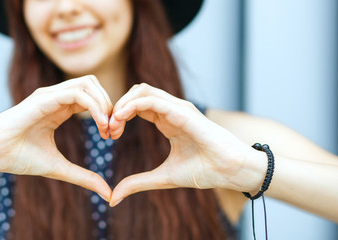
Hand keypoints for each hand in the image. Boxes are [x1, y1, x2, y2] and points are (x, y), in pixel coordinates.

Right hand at [0, 75, 112, 199]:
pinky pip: (76, 92)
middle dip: (110, 105)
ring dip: (104, 103)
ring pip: (88, 83)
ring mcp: (49, 95)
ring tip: (106, 128)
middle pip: (94, 85)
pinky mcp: (43, 98)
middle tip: (113, 131)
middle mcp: (56, 97)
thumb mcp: (59, 168)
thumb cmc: (18, 158)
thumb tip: (107, 193)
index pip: (93, 97)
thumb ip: (84, 177)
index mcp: (60, 108)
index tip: (112, 136)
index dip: (107, 113)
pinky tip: (99, 124)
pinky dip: (94, 105)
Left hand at [108, 83, 265, 205]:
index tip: (108, 135)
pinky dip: (133, 105)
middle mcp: (171, 110)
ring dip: (122, 103)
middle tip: (107, 128)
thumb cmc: (203, 171)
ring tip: (112, 123)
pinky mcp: (183, 111)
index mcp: (166, 121)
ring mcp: (177, 108)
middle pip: (136, 94)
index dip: (119, 117)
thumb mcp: (162, 178)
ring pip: (142, 90)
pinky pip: (152, 99)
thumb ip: (138, 183)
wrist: (230, 171)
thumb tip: (113, 197)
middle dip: (117, 107)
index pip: (136, 106)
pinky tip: (121, 118)